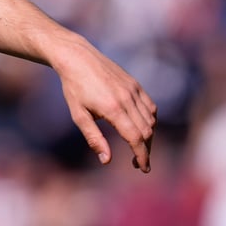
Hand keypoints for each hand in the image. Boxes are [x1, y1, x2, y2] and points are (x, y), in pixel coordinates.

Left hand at [52, 41, 156, 171]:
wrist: (77, 57)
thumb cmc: (74, 87)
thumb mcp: (79, 115)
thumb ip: (94, 138)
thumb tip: (107, 161)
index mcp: (113, 109)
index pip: (136, 138)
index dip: (142, 156)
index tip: (143, 168)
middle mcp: (127, 99)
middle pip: (147, 132)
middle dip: (145, 150)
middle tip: (137, 162)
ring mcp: (133, 90)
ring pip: (151, 120)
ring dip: (148, 136)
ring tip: (137, 146)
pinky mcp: (135, 84)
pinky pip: (150, 106)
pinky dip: (150, 120)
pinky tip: (140, 127)